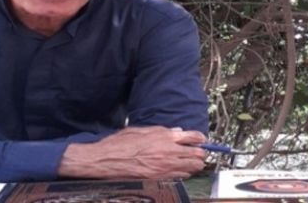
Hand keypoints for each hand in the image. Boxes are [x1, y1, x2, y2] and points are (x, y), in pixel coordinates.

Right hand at [58, 126, 206, 178]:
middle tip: (199, 153)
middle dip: (200, 153)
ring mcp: (165, 167)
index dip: (200, 138)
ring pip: (192, 168)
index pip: (192, 136)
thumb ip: (161, 131)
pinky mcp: (160, 179)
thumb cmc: (119, 144)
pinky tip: (180, 172)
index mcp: (164, 136)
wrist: (105, 160)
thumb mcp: (140, 130)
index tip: (202, 140)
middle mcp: (168, 151)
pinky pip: (180, 177)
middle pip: (197, 154)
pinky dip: (184, 174)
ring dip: (194, 165)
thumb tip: (176, 132)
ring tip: (192, 163)